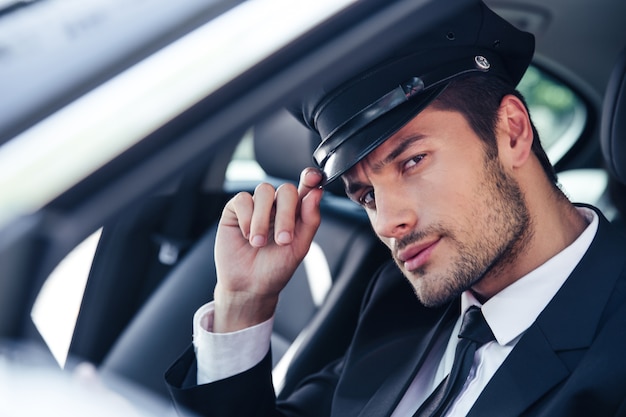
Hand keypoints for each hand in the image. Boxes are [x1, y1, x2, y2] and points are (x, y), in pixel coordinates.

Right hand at [213, 168, 323, 331]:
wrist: (249, 286)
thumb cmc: (275, 269)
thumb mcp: (299, 248)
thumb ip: (310, 220)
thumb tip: (317, 193)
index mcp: (296, 213)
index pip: (306, 188)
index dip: (310, 179)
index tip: (313, 177)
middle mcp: (276, 206)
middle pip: (286, 190)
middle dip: (285, 214)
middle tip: (283, 240)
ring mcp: (256, 206)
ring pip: (263, 191)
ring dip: (262, 219)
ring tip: (259, 243)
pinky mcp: (236, 210)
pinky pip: (242, 199)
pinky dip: (246, 218)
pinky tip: (246, 235)